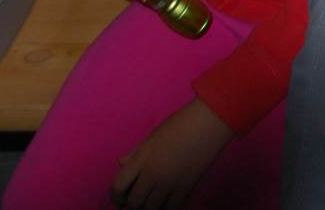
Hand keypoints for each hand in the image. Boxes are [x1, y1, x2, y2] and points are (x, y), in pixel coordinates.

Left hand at [112, 98, 232, 208]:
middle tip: (135, 202)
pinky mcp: (187, 187)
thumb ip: (136, 153)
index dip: (115, 197)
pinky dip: (166, 208)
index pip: (118, 186)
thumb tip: (121, 164)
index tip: (119, 199)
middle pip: (134, 202)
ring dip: (148, 208)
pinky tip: (165, 204)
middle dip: (131, 205)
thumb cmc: (180, 124)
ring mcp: (170, 182)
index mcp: (141, 159)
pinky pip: (171, 208)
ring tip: (150, 203)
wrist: (209, 123)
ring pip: (151, 208)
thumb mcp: (153, 137)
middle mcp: (152, 174)